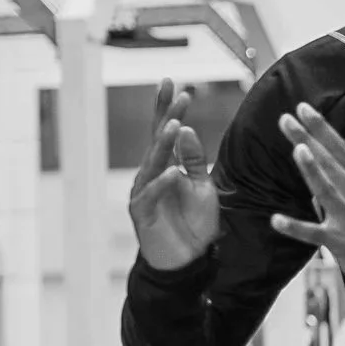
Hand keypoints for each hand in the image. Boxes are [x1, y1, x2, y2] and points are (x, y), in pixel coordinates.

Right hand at [127, 79, 220, 271]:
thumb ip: (194, 160)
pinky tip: (172, 172)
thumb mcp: (202, 188)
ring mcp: (144, 193)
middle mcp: (151, 174)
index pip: (166, 132)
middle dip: (165, 115)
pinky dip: (162, 184)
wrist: (186, 261)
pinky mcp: (142, 214)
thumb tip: (185, 128)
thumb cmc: (193, 224)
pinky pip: (151, 195)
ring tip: (174, 124)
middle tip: (175, 91)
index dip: (169, 108)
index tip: (177, 84)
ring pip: (152, 164)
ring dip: (163, 144)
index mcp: (165, 166)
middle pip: (157, 140)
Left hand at [272, 102, 344, 288]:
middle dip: (309, 140)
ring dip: (312, 171)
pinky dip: (296, 228)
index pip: (342, 150)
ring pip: (328, 192)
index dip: (323, 129)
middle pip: (331, 165)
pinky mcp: (341, 243)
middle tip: (286, 119)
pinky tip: (276, 220)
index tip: (304, 109)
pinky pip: (314, 234)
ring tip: (297, 149)